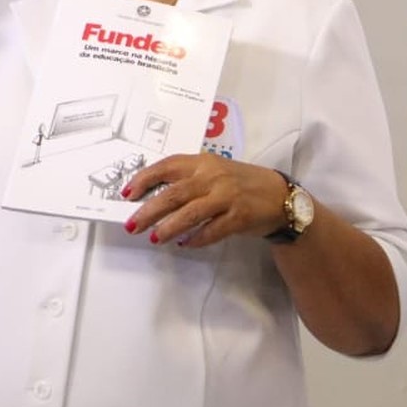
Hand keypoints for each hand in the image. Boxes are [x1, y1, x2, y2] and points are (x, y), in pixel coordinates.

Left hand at [120, 153, 288, 247]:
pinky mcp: (239, 216)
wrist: (279, 195)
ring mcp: (227, 196)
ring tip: (154, 238)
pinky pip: (211, 230)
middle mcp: (213, 176)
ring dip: (168, 227)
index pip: (167, 166)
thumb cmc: (240, 183)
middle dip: (149, 210)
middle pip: (173, 193)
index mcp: (203, 162)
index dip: (144, 179)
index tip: (127, 193)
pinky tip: (184, 244)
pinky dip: (196, 239)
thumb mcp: (215, 171)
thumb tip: (152, 197)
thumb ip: (188, 179)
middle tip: (132, 224)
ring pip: (189, 213)